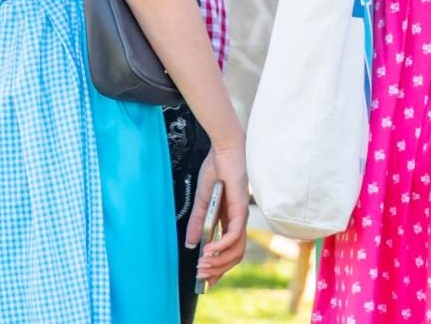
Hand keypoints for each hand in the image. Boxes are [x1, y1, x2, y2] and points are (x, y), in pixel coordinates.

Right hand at [186, 143, 248, 285]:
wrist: (223, 150)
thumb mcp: (201, 201)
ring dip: (219, 262)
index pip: (229, 250)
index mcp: (228, 220)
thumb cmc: (215, 170)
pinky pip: (234, 235)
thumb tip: (190, 245)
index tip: (205, 281)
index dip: (219, 268)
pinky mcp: (240, 209)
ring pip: (236, 249)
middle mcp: (237, 221)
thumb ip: (196, 223)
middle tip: (200, 276)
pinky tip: (208, 251)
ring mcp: (240, 216)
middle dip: (216, 270)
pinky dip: (221, 246)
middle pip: (234, 255)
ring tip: (202, 266)